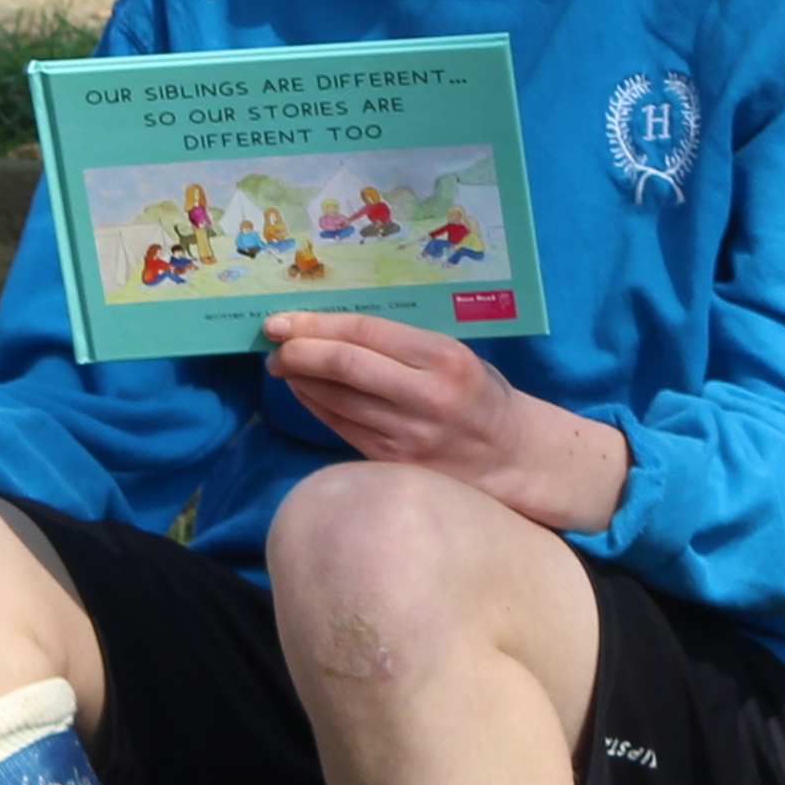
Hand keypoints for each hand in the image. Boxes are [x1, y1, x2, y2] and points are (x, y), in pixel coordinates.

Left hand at [258, 310, 625, 534]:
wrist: (510, 456)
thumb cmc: (477, 394)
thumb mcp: (453, 354)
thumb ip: (400, 344)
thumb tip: (330, 328)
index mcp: (444, 359)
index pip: (364, 334)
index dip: (315, 324)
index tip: (281, 320)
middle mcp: (426, 397)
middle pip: (343, 366)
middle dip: (298, 351)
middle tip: (273, 343)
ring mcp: (407, 435)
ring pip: (334, 400)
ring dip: (299, 380)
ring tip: (284, 364)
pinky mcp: (393, 463)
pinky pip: (340, 427)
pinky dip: (315, 405)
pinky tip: (304, 391)